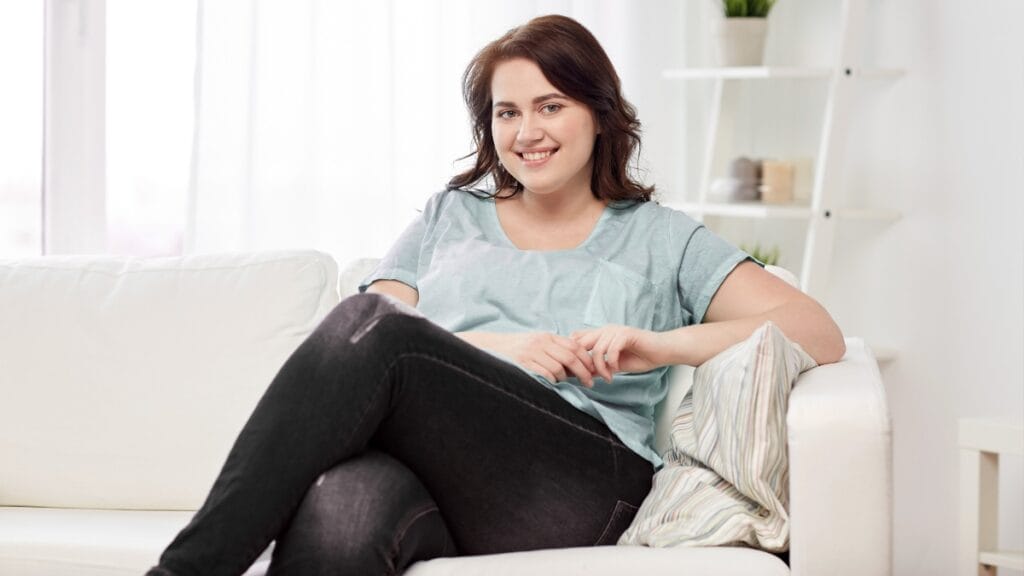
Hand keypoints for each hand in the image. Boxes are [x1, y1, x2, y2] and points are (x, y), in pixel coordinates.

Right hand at [459, 332, 597, 386]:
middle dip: (584, 372)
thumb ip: (555, 350)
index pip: (575, 346)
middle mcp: (540, 342)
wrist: (491, 348)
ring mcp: (531, 352)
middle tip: (589, 384)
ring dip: (565, 379)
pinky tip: (551, 384)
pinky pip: (545, 375)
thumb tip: (578, 365)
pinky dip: (552, 382)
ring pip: (558, 369)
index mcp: (547, 336)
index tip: (593, 371)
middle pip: (571, 357)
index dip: (587, 359)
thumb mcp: (537, 343)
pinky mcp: (523, 364)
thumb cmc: (518, 350)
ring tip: (564, 383)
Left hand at [570, 325, 664, 381]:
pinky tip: (615, 372)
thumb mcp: (614, 364)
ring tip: (607, 377)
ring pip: (596, 350)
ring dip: (599, 368)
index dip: (572, 354)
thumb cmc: (640, 356)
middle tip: (587, 378)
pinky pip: (611, 350)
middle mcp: (605, 330)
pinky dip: (611, 364)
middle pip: (581, 343)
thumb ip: (599, 367)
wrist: (662, 352)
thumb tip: (584, 375)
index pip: (576, 338)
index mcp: (601, 334)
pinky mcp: (626, 334)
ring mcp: (615, 330)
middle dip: (581, 363)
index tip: (576, 372)